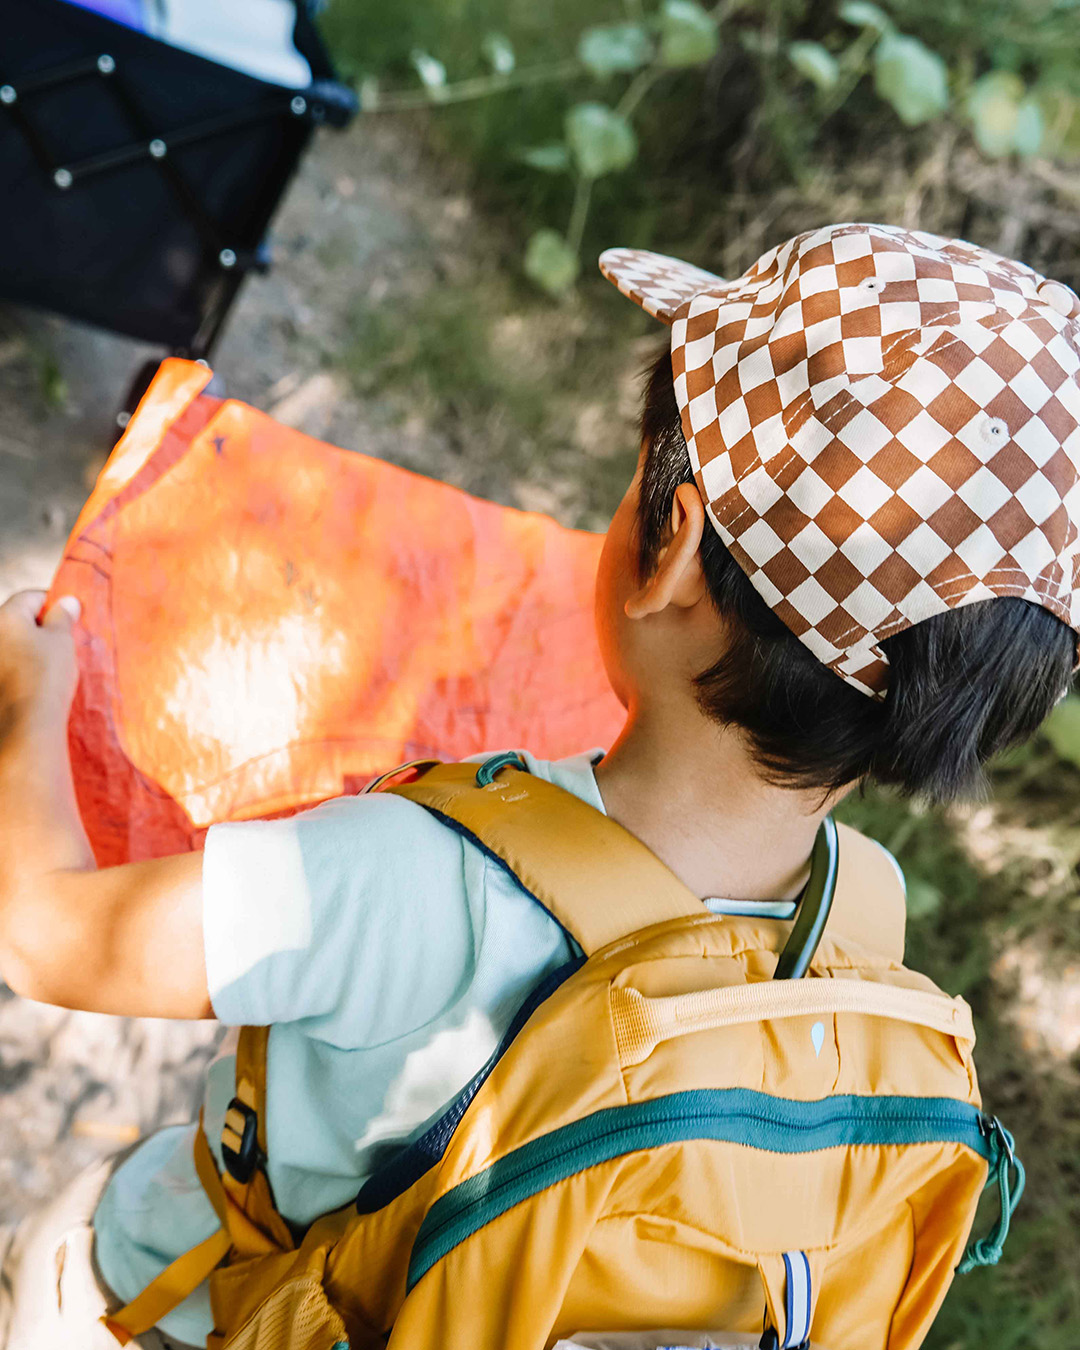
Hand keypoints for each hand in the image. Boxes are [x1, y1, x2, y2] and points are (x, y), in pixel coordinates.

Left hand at [0, 591, 81, 747]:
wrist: (28, 720)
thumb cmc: (46, 673)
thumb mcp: (62, 639)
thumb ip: (63, 616)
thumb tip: (67, 601)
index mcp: (6, 616)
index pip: (31, 597)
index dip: (54, 602)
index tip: (71, 615)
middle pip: (18, 619)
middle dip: (41, 625)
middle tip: (65, 638)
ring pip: (13, 642)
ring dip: (31, 646)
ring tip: (54, 660)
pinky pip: (9, 662)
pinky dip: (22, 663)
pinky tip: (38, 676)